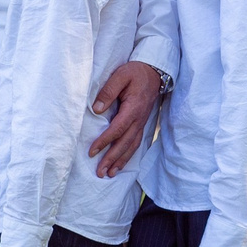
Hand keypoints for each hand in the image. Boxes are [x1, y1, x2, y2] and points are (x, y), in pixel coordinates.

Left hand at [89, 61, 162, 177]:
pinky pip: (135, 144)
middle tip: (100, 172)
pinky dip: (128, 156)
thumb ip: (108, 91)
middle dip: (112, 158)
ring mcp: (141, 123)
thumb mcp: (120, 76)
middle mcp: (139, 119)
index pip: (117, 129)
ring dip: (120, 161)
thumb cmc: (135, 73)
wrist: (154, 72)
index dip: (105, 141)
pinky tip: (121, 164)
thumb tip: (96, 109)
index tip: (92, 151)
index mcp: (133, 108)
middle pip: (125, 143)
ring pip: (131, 147)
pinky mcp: (141, 124)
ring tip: (109, 174)